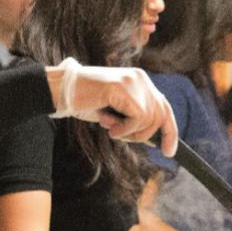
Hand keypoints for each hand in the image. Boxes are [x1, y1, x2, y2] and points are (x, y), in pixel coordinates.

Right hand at [47, 57, 178, 155]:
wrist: (61, 90)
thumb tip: (154, 140)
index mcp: (140, 81)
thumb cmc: (86, 102)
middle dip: (145, 135)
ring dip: (129, 133)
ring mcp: (133, 81)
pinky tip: (107, 124)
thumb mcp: (116, 113)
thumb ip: (135, 120)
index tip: (169, 152)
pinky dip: (123, 129)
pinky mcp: (123, 88)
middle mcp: (140, 78)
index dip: (169, 131)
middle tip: (120, 136)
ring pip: (149, 120)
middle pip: (161, 115)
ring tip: (109, 127)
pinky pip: (138, 118)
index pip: (164, 107)